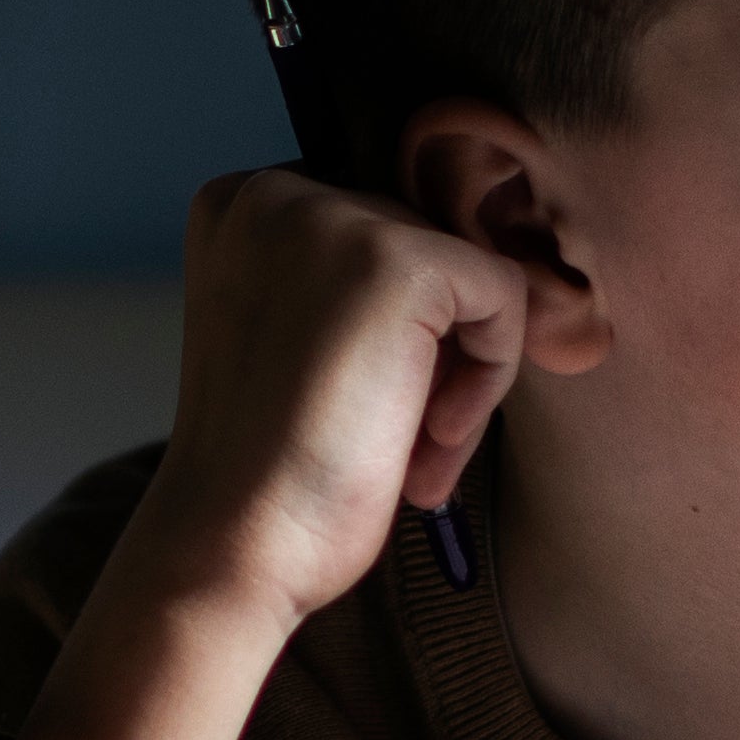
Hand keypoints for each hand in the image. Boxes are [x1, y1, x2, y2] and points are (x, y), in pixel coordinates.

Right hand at [9, 170, 548, 739]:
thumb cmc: (269, 473)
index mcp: (241, 204)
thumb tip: (479, 269)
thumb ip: (350, 285)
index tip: (363, 407)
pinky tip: (428, 440)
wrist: (234, 548)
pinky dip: (489, 380)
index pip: (380, 231)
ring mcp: (333, 218)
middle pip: (427, 248)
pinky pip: (505, 296)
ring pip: (470, 276)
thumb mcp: (296, 338)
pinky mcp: (398, 260)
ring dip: (460, 374)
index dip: (395, 332)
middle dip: (431, 354)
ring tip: (409, 451)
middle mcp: (276, 192)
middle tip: (392, 442)